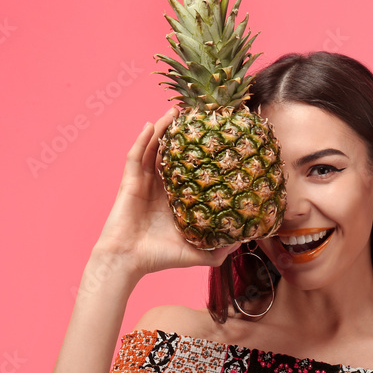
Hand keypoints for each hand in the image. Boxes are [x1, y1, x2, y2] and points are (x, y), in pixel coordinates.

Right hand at [92, 109, 237, 278]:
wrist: (128, 262)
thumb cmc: (159, 258)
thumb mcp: (198, 254)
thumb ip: (219, 249)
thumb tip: (243, 239)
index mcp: (176, 199)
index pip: (190, 169)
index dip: (200, 153)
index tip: (216, 138)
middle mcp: (161, 187)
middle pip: (172, 153)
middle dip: (182, 134)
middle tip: (197, 115)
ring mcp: (144, 182)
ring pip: (153, 148)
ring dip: (163, 129)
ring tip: (175, 111)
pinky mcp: (130, 182)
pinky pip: (136, 156)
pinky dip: (143, 139)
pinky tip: (152, 125)